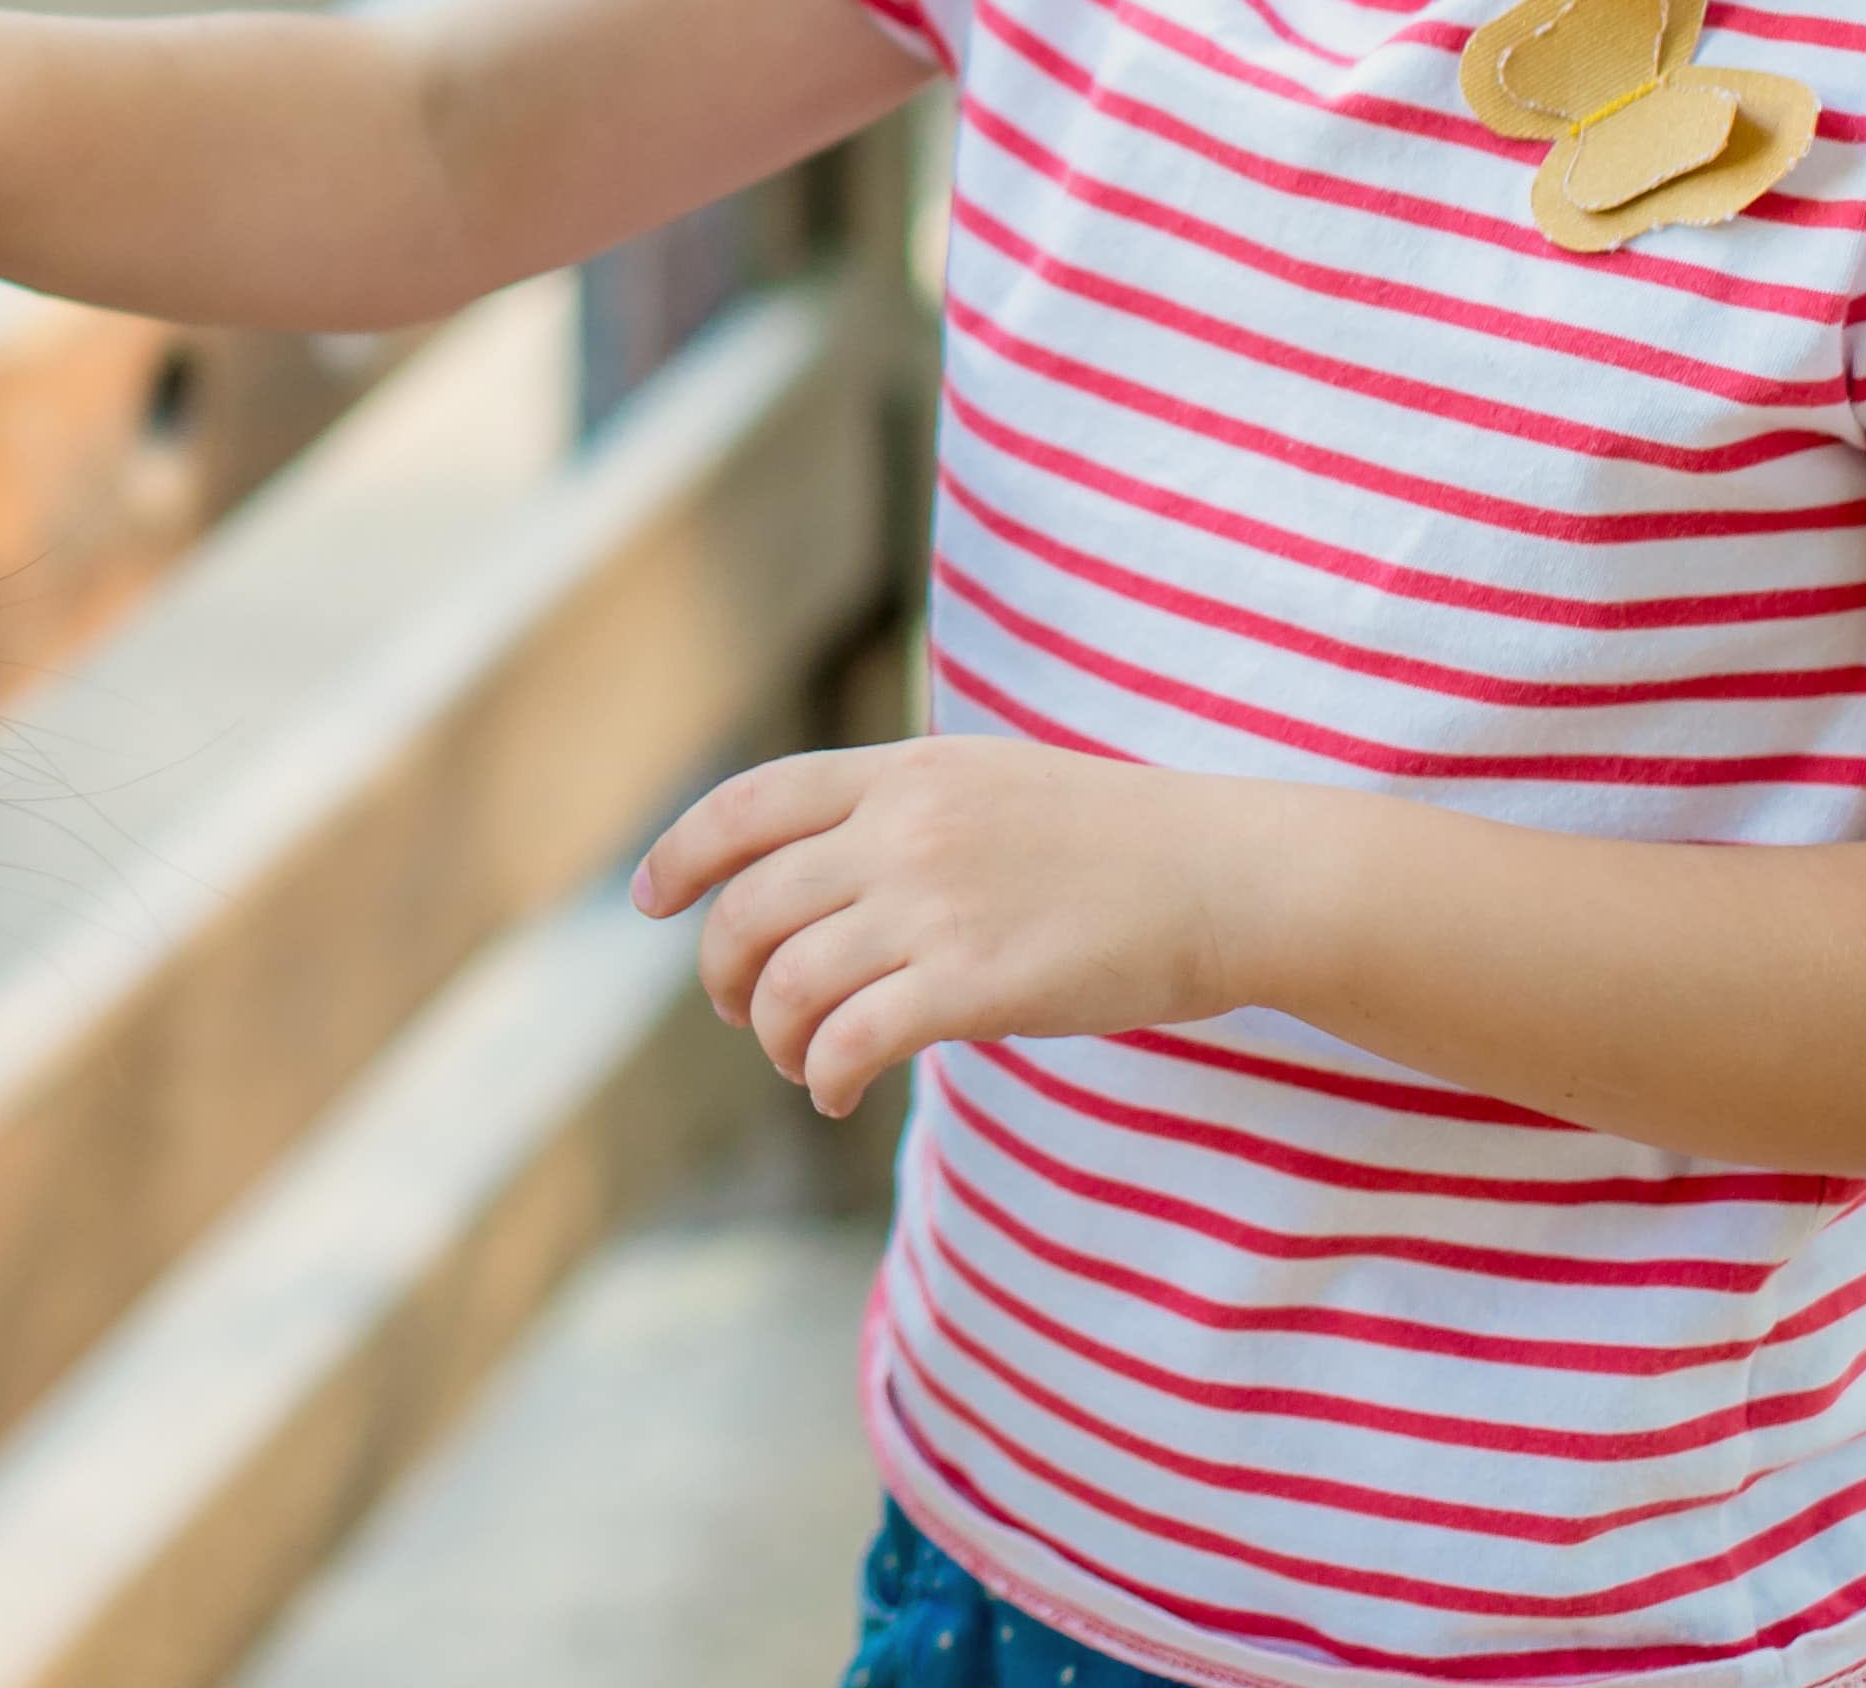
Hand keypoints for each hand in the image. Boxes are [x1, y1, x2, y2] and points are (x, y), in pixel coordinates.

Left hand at [633, 737, 1269, 1117]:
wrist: (1216, 873)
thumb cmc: (1111, 837)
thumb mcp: (984, 780)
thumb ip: (899, 808)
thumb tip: (821, 861)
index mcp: (898, 769)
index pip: (748, 805)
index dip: (682, 854)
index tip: (649, 898)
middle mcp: (900, 829)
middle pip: (752, 905)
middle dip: (725, 970)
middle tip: (742, 1010)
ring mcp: (934, 904)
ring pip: (789, 981)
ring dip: (776, 1037)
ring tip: (801, 1063)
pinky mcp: (974, 983)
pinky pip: (852, 1038)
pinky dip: (825, 1075)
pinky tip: (838, 1094)